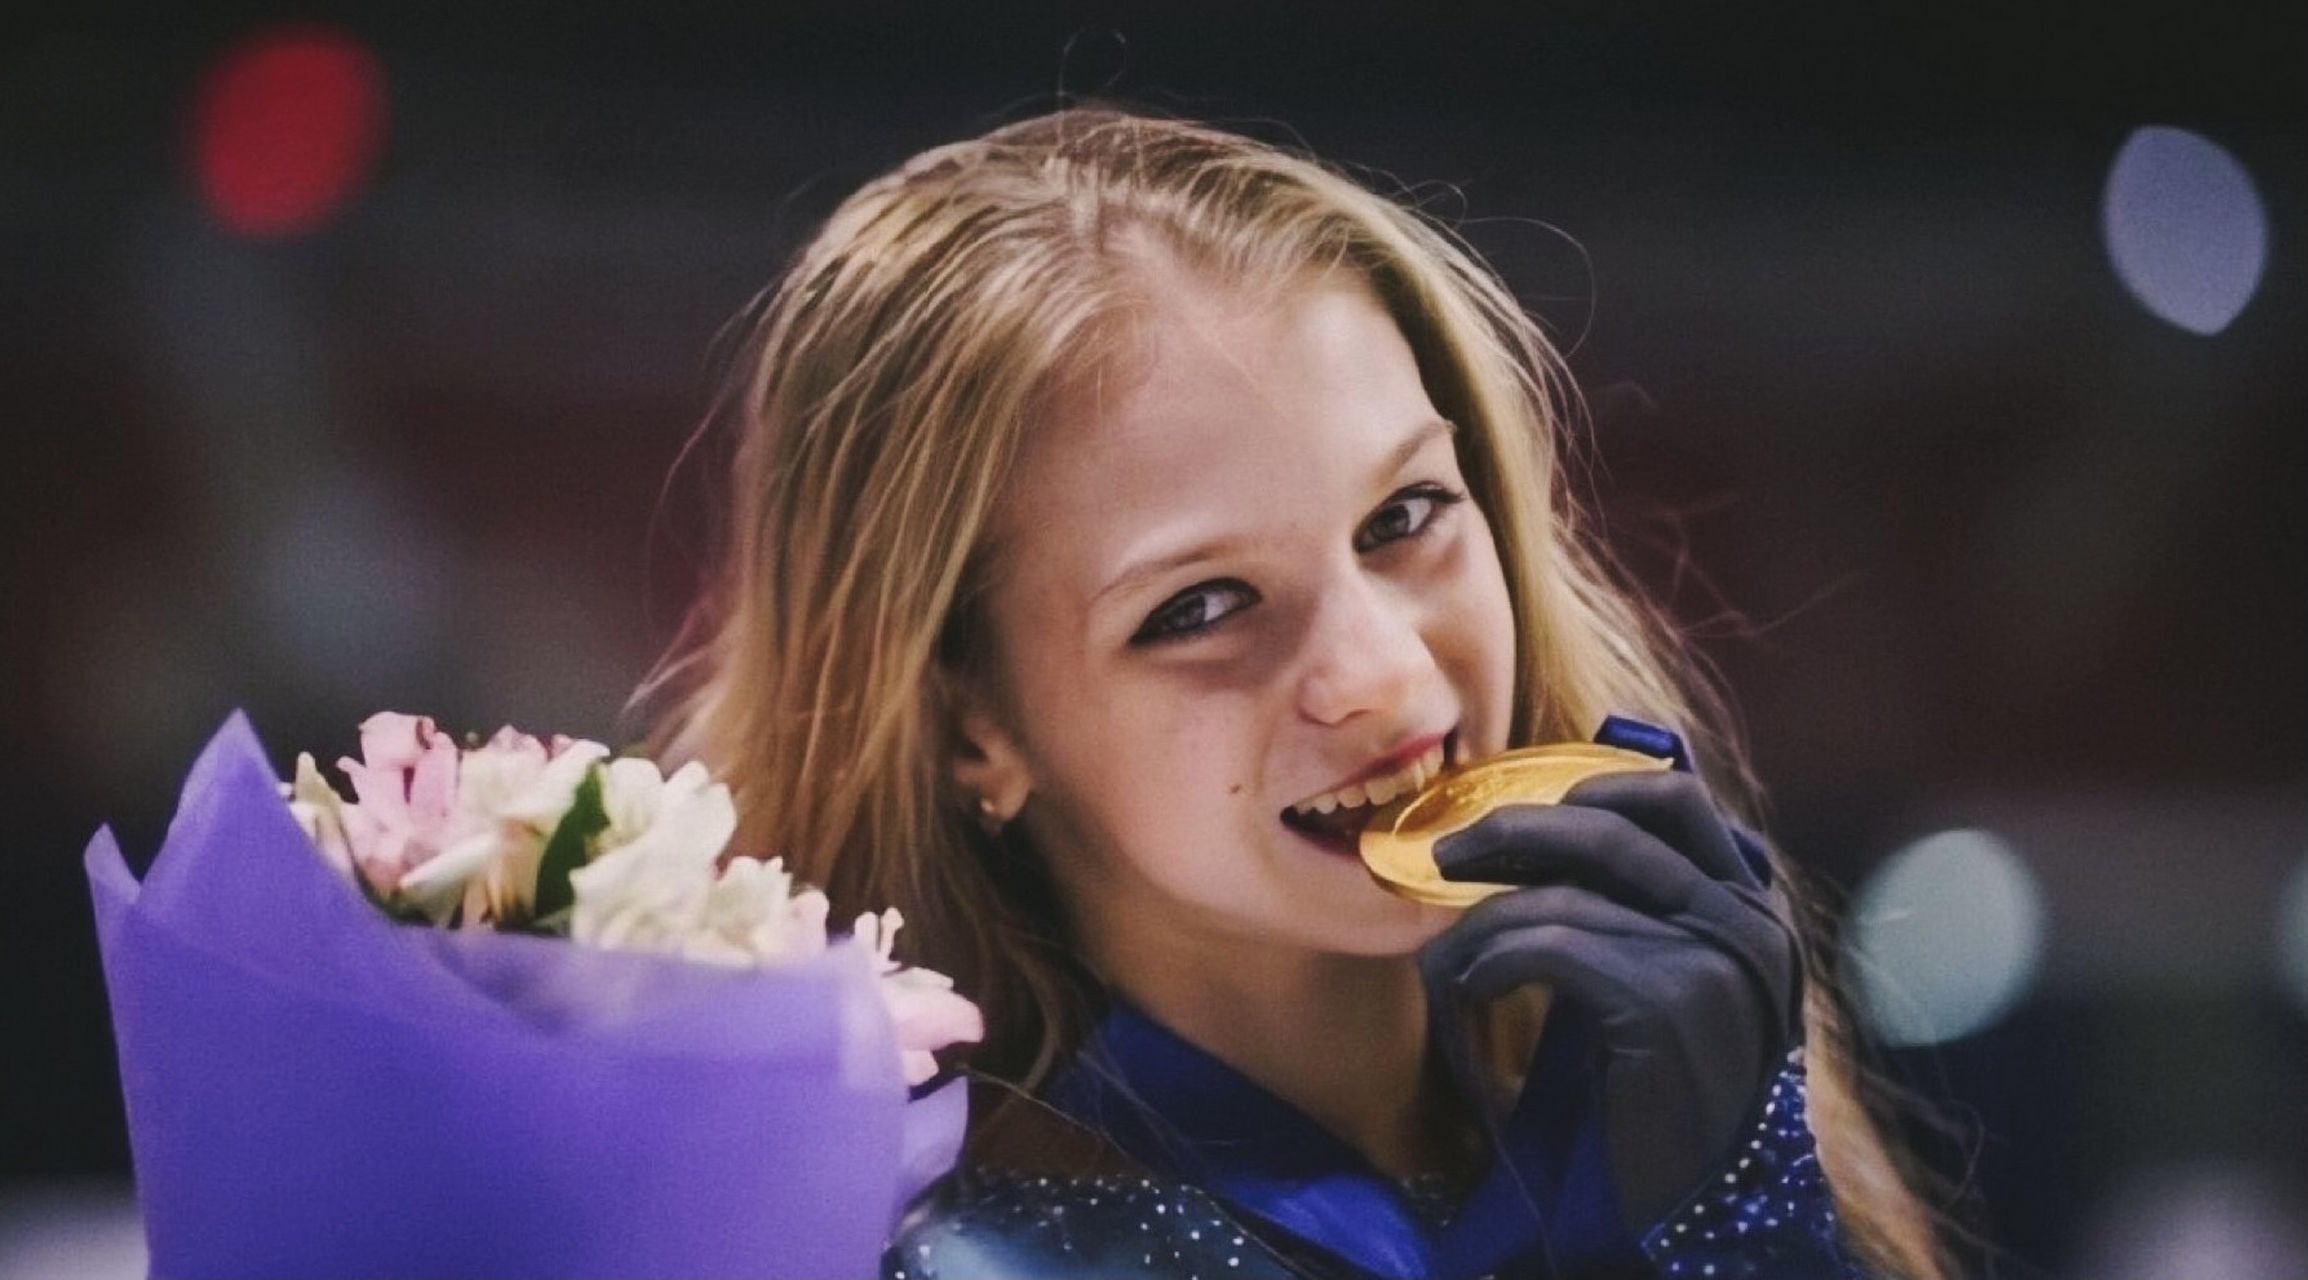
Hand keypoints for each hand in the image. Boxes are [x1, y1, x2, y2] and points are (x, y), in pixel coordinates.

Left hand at [1416, 766, 1801, 1230]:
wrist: (1693, 1202)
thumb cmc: (1658, 1089)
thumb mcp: (1660, 980)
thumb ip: (1633, 909)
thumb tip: (1527, 833)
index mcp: (1752, 906)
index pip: (1674, 799)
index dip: (1588, 788)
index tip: (1515, 814)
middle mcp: (1746, 922)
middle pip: (1612, 826)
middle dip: (1513, 830)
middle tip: (1444, 855)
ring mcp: (1713, 960)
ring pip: (1565, 893)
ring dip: (1484, 919)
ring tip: (1451, 955)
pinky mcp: (1666, 1004)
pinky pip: (1552, 946)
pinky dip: (1494, 960)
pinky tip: (1473, 989)